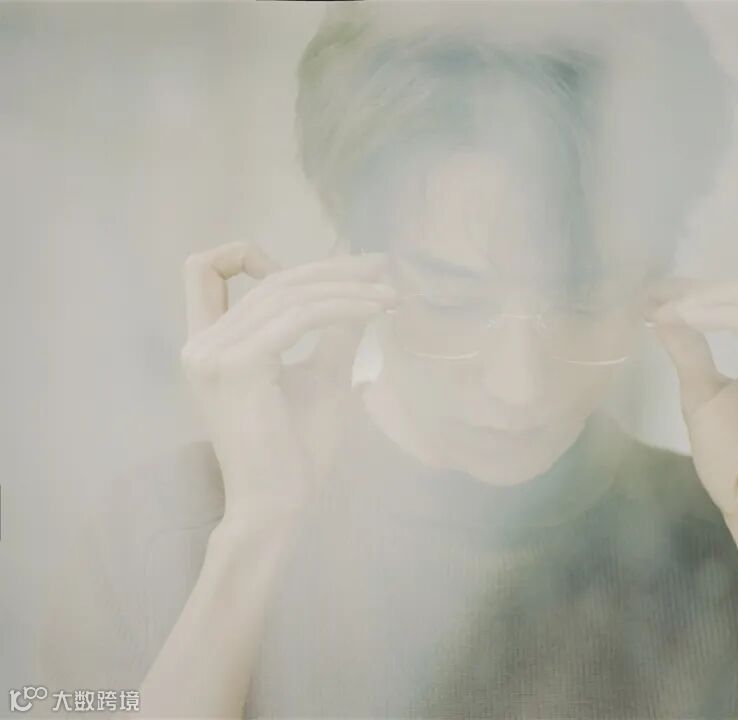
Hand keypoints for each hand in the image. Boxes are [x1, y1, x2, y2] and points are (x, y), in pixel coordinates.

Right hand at [181, 241, 395, 521]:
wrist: (280, 505)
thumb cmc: (298, 452)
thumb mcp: (322, 377)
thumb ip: (335, 333)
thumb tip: (367, 291)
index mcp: (209, 343)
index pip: (203, 271)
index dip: (248, 255)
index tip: (311, 273)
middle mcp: (201, 343)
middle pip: (269, 280)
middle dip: (331, 269)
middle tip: (382, 267)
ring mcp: (213, 353)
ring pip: (288, 294)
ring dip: (347, 288)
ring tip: (389, 295)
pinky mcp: (237, 366)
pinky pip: (299, 317)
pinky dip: (342, 308)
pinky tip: (376, 311)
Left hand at [649, 280, 737, 541]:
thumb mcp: (703, 394)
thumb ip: (689, 351)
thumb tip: (662, 311)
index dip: (706, 288)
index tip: (656, 292)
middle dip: (709, 287)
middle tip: (659, 295)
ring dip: (713, 298)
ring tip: (667, 308)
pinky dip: (722, 318)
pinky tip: (684, 320)